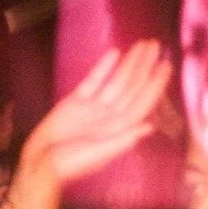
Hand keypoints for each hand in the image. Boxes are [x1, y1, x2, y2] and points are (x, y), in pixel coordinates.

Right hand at [20, 43, 170, 189]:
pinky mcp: (76, 100)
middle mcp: (110, 115)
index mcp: (120, 128)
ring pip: (117, 80)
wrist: (41, 163)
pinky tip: (115, 53)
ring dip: (130, 63)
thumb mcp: (99, 154)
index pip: (143, 102)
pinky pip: (93, 80)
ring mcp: (94, 107)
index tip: (166, 65)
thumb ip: (124, 140)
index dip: (155, 84)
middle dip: (145, 66)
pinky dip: (104, 66)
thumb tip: (150, 126)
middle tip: (156, 44)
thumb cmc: (72, 164)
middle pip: (133, 87)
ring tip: (142, 45)